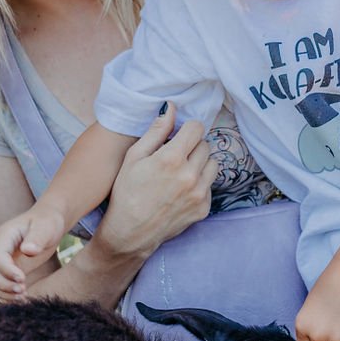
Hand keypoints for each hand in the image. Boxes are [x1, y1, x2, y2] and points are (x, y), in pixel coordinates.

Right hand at [0, 206, 65, 303]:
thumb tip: (28, 251)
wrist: (48, 223)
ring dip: (3, 292)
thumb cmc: (48, 222)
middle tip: (22, 291)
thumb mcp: (46, 226)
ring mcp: (1, 260)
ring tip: (23, 297)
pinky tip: (21, 299)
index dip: (6, 269)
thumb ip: (37, 238)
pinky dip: (6, 295)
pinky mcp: (7, 270)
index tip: (22, 279)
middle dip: (2, 284)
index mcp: (6, 235)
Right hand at [95, 104, 218, 260]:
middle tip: (174, 157)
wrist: (130, 233)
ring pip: (213, 164)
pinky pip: (210, 185)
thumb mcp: (134, 157)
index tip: (178, 136)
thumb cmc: (126, 193)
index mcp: (172, 159)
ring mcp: (199, 193)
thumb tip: (171, 107)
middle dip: (192, 146)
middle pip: (205, 145)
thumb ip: (156, 131)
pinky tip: (181, 190)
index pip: (196, 128)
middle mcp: (190, 175)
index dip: (186, 129)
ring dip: (200, 163)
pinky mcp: (204, 208)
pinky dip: (200, 183)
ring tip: (180, 172)